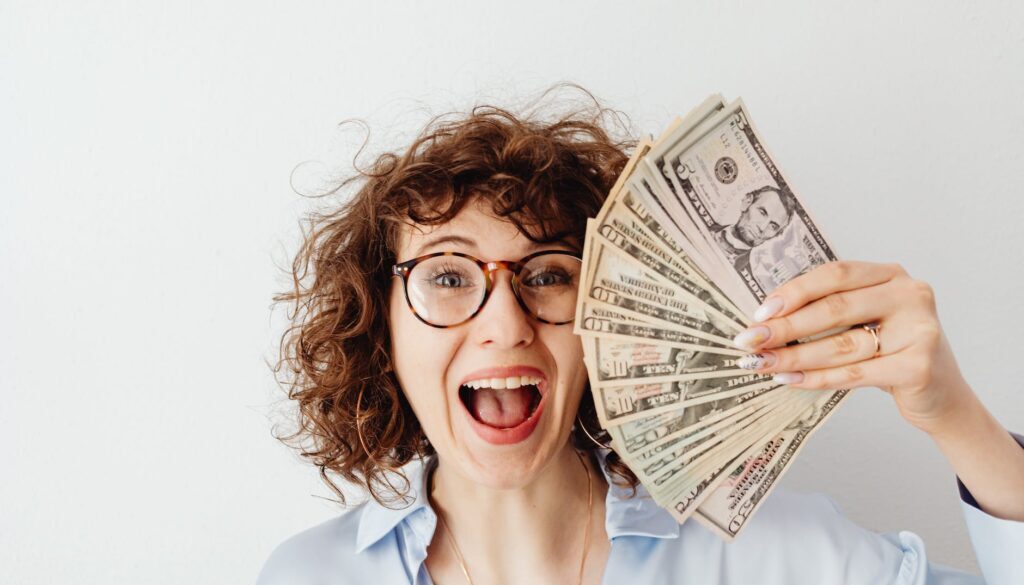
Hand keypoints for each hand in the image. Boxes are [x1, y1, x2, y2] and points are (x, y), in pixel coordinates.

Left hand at [733, 260, 973, 435]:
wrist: (941, 396)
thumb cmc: (891, 353)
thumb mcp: (865, 322)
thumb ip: (828, 310)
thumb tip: (765, 320)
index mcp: (891, 275)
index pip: (834, 274)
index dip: (793, 292)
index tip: (758, 313)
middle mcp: (909, 295)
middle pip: (834, 308)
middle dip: (785, 327)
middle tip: (748, 341)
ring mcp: (919, 330)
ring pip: (841, 344)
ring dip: (793, 356)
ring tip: (760, 364)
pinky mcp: (918, 366)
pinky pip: (854, 373)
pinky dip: (816, 378)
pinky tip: (789, 379)